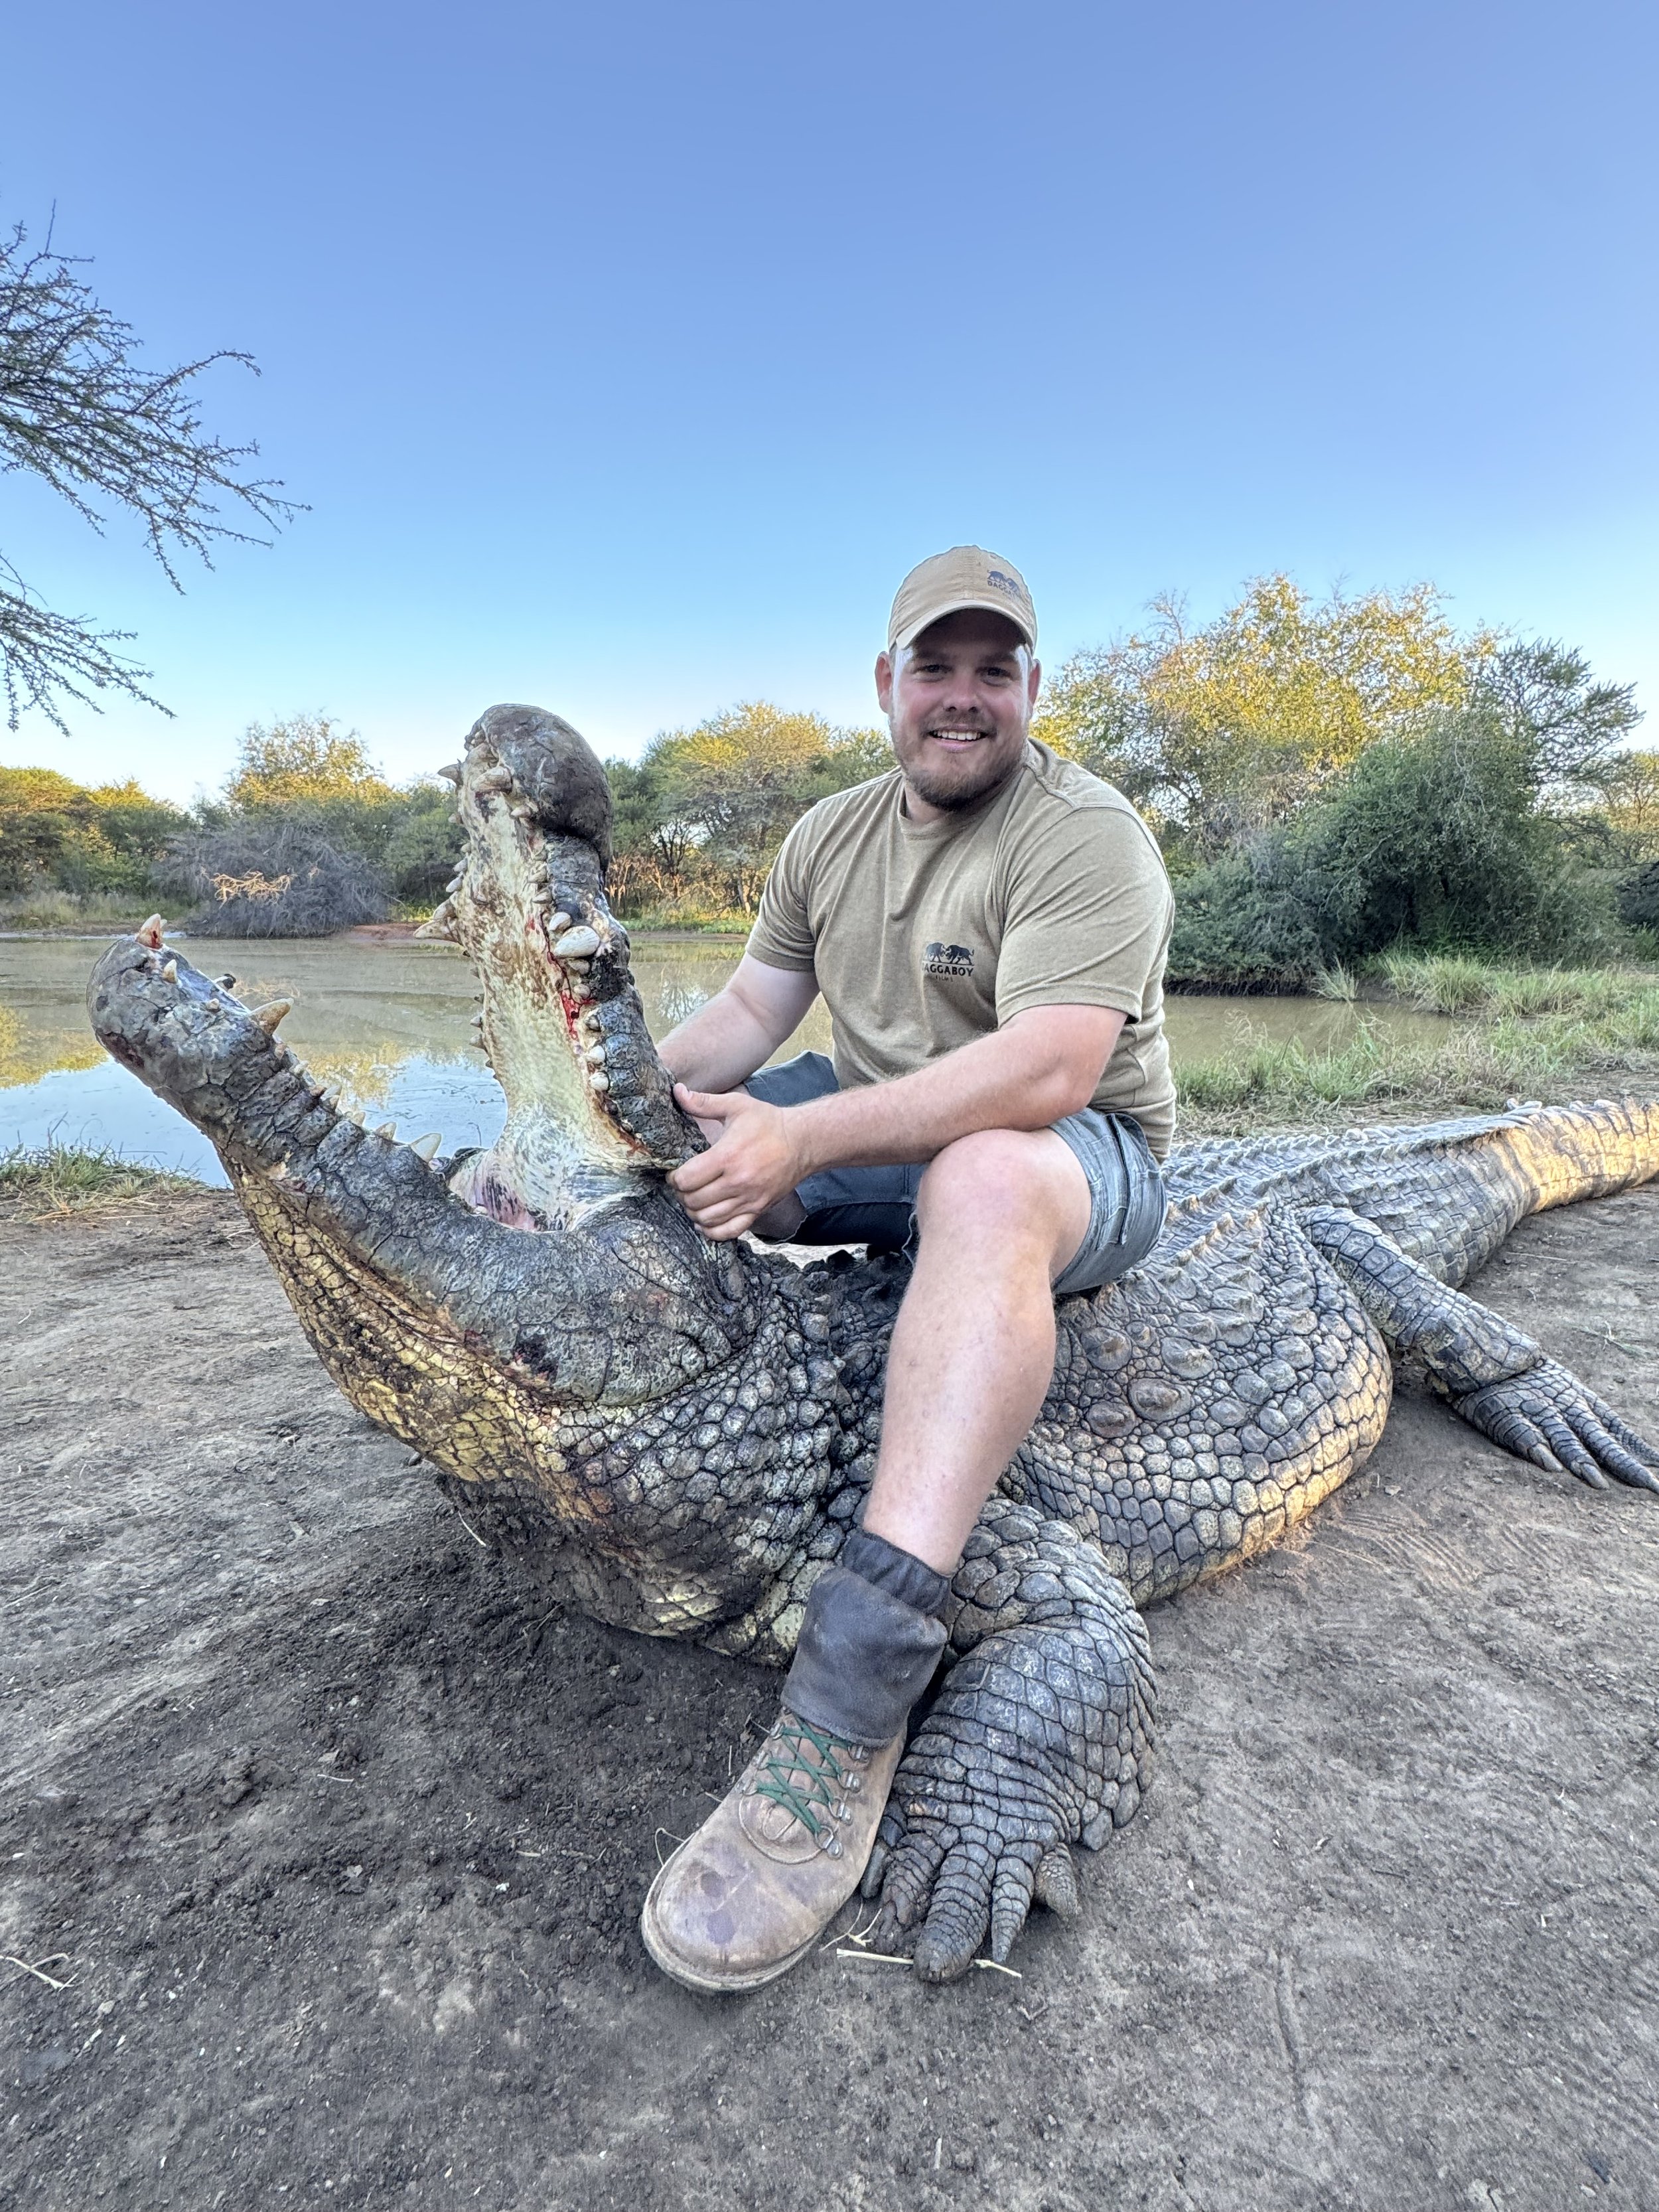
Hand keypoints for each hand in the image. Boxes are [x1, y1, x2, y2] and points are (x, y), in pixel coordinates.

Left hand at [667, 1084, 805, 1239]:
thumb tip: (677, 1092)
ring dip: (694, 1212)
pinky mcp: (758, 1209)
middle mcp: (738, 1181)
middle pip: (694, 1201)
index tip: (675, 1174)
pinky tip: (706, 1220)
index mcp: (728, 1155)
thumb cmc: (767, 1122)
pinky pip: (729, 1231)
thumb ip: (704, 1102)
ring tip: (694, 1200)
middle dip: (682, 1195)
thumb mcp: (736, 1106)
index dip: (674, 1178)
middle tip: (683, 1187)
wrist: (802, 1142)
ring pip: (707, 1219)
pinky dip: (712, 1230)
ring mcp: (749, 1199)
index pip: (687, 1179)